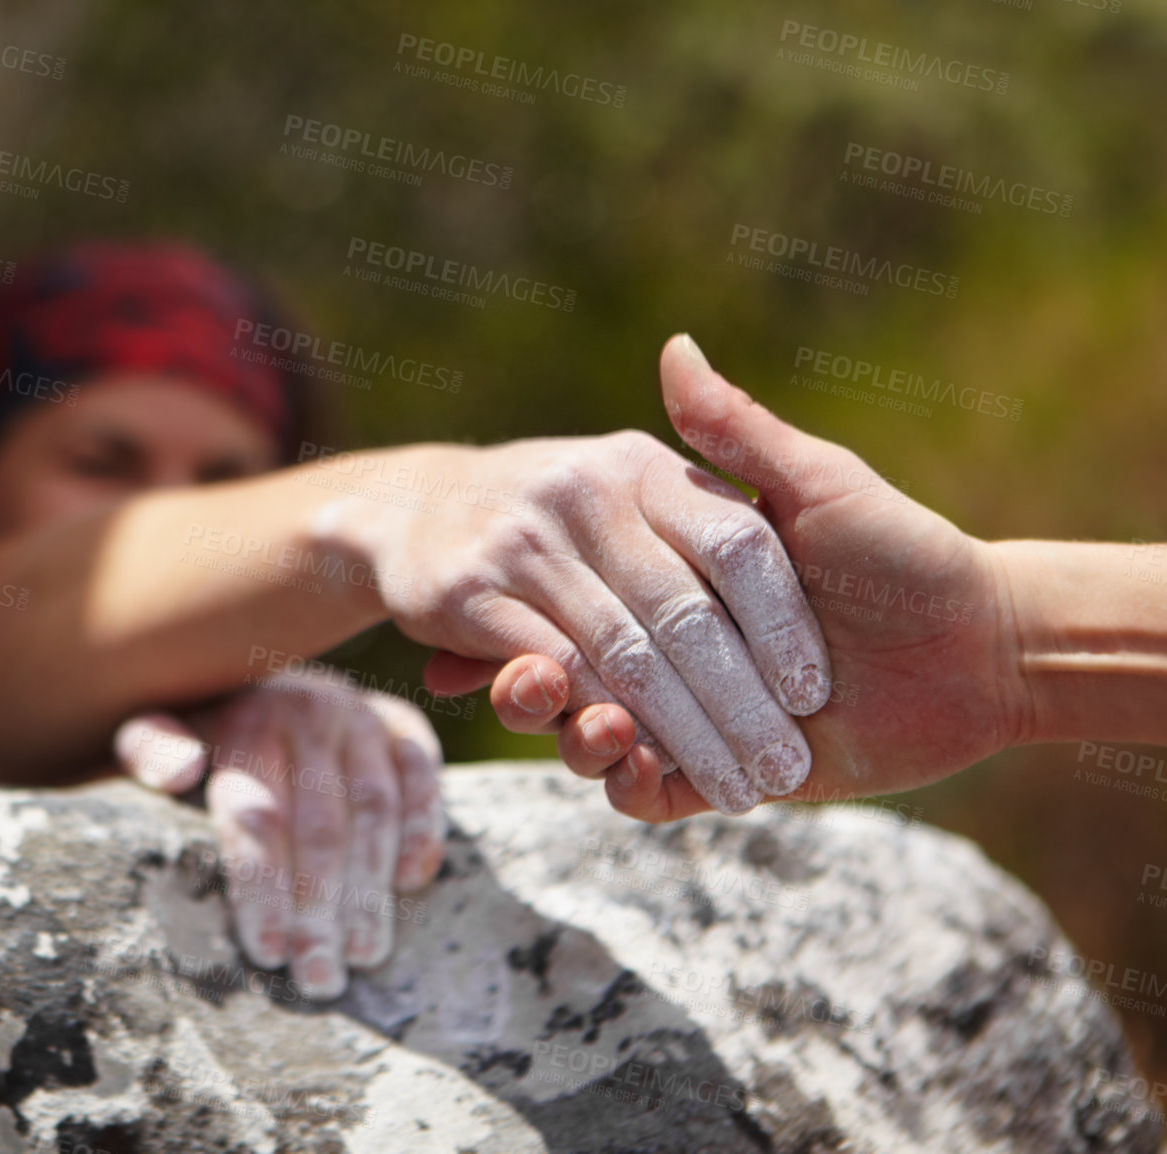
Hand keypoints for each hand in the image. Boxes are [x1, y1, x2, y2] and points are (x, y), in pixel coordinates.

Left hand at [114, 671, 445, 998]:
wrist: (254, 669)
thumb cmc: (200, 725)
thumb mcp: (156, 726)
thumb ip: (151, 748)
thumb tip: (182, 770)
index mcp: (245, 722)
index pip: (256, 815)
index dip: (262, 886)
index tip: (268, 952)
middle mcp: (306, 713)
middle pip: (318, 826)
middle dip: (320, 910)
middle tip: (320, 977)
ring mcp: (359, 716)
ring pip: (373, 809)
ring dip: (372, 886)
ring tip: (365, 954)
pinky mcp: (400, 720)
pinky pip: (422, 773)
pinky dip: (423, 825)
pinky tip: (411, 881)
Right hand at [327, 429, 831, 813]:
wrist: (403, 510)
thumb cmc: (554, 499)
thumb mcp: (629, 464)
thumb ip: (710, 424)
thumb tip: (685, 348)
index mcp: (643, 467)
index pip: (736, 545)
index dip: (779, 623)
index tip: (815, 691)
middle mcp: (584, 497)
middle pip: (684, 615)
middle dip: (740, 704)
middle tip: (785, 769)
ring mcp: (523, 547)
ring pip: (625, 658)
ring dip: (686, 735)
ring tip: (738, 789)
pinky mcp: (468, 599)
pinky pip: (555, 675)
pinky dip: (602, 728)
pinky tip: (642, 762)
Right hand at [468, 335, 1024, 821]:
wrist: (981, 655)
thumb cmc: (905, 552)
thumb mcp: (821, 484)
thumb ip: (740, 432)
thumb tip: (675, 346)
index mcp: (679, 557)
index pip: (610, 581)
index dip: (572, 595)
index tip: (535, 591)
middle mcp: (672, 628)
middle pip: (608, 656)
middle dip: (587, 680)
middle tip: (548, 687)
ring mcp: (683, 702)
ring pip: (604, 720)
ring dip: (591, 732)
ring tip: (603, 731)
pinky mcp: (703, 771)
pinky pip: (642, 787)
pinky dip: (626, 781)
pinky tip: (634, 767)